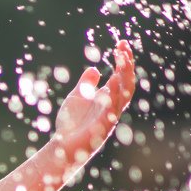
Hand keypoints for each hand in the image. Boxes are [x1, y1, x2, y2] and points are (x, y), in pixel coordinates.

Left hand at [52, 40, 134, 169]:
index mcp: (108, 97)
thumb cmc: (71, 124)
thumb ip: (87, 83)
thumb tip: (95, 68)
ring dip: (125, 76)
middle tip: (124, 48)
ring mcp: (110, 115)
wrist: (63, 146)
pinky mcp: (104, 126)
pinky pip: (113, 109)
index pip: (121, 75)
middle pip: (127, 82)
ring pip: (124, 94)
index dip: (123, 60)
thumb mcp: (78, 97)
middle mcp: (113, 105)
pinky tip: (114, 81)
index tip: (121, 44)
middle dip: (127, 65)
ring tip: (123, 59)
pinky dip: (115, 96)